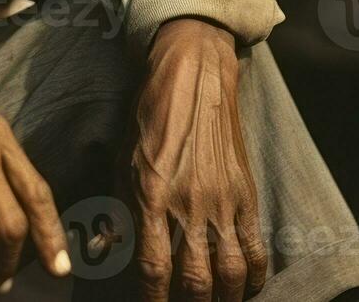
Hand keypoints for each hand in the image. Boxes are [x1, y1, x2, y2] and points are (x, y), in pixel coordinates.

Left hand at [125, 19, 267, 301]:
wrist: (193, 79)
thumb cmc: (149, 118)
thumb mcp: (122, 160)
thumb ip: (117, 209)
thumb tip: (102, 250)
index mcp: (151, 194)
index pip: (152, 265)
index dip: (152, 298)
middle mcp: (189, 203)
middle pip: (195, 278)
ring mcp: (223, 201)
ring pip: (231, 271)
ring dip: (224, 299)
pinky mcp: (247, 194)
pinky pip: (256, 247)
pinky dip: (254, 276)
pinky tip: (246, 289)